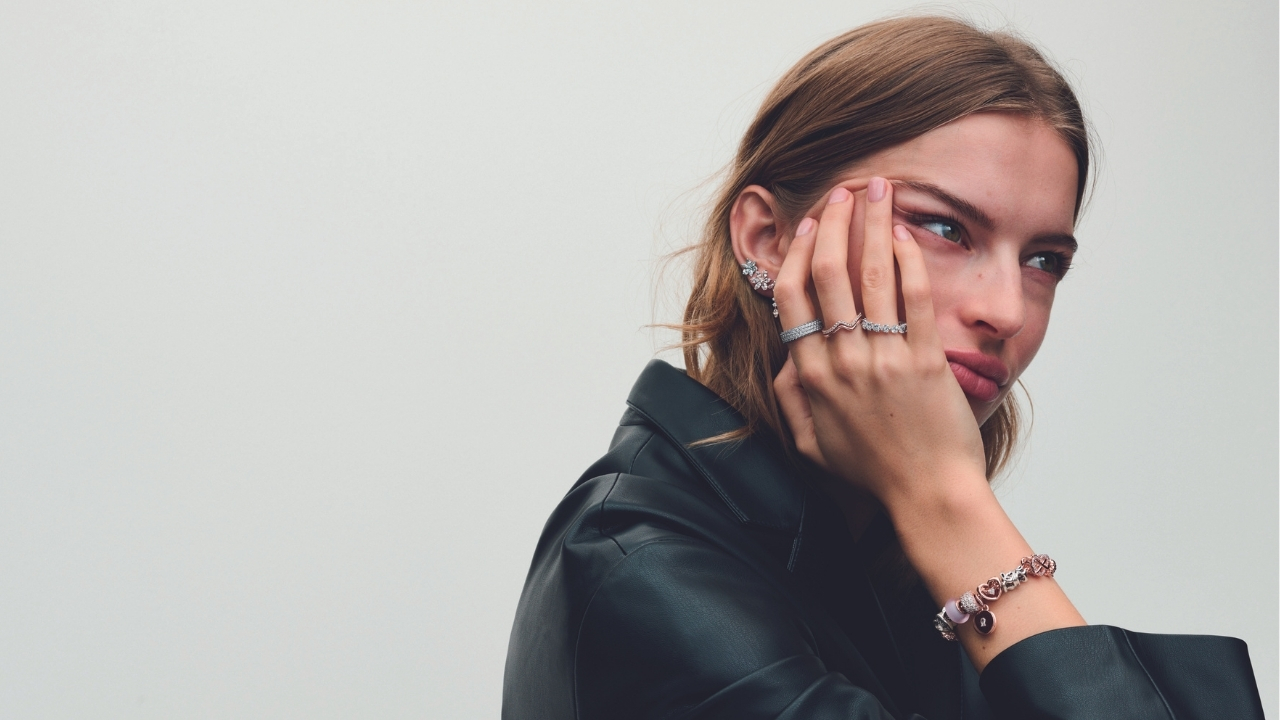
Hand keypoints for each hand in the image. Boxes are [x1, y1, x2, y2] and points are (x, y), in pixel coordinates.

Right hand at [771, 178, 987, 510]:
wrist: (927, 495)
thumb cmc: (872, 472)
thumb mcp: (810, 443)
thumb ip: (791, 398)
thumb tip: (788, 358)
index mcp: (810, 377)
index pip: (794, 299)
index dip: (801, 254)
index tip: (812, 225)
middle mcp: (842, 361)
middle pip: (830, 275)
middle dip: (837, 223)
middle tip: (846, 191)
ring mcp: (884, 359)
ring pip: (871, 276)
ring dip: (873, 225)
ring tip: (880, 189)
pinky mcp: (926, 360)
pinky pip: (915, 298)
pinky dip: (910, 260)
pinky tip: (908, 233)